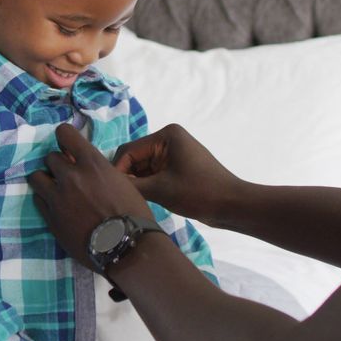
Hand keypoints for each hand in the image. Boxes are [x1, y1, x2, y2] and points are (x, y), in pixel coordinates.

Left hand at [27, 123, 153, 269]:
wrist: (126, 246)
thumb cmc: (132, 213)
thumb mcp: (120, 181)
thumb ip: (98, 170)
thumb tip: (84, 166)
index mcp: (91, 163)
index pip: (64, 133)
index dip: (65, 138)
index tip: (68, 147)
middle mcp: (70, 176)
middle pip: (50, 157)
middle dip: (59, 164)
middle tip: (68, 176)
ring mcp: (57, 198)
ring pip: (36, 177)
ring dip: (46, 180)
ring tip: (56, 190)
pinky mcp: (50, 219)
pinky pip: (37, 199)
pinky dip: (45, 199)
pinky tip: (56, 206)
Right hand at [114, 124, 243, 226]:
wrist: (232, 205)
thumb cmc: (199, 192)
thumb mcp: (160, 189)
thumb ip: (131, 186)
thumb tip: (108, 186)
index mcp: (166, 135)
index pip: (129, 151)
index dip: (118, 171)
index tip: (111, 192)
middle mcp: (168, 139)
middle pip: (135, 159)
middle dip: (128, 177)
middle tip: (118, 199)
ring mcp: (173, 153)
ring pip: (143, 168)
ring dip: (137, 184)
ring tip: (128, 202)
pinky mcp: (177, 168)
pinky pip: (154, 174)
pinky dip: (147, 186)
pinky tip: (141, 201)